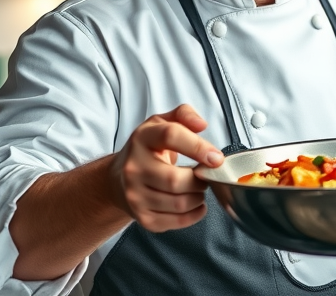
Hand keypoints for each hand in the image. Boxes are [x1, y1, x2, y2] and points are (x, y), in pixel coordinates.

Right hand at [109, 104, 223, 231]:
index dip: (198, 146)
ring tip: (198, 188)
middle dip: (200, 180)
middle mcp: (134, 168)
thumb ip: (184, 115)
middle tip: (205, 176)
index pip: (171, 136)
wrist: (118, 180)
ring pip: (179, 203)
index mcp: (142, 138)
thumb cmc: (148, 150)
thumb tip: (201, 124)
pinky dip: (195, 214)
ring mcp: (135, 195)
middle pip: (176, 180)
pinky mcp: (142, 217)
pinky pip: (177, 221)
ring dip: (199, 197)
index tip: (216, 158)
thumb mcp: (162, 124)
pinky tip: (195, 203)